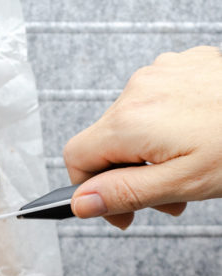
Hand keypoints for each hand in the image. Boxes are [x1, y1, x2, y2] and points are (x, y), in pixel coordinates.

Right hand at [64, 45, 221, 228]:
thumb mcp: (181, 184)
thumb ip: (124, 193)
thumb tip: (79, 204)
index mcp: (130, 122)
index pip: (76, 158)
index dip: (90, 191)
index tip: (119, 211)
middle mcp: (138, 90)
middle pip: (106, 141)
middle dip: (128, 175)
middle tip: (167, 201)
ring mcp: (162, 72)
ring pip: (134, 122)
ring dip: (150, 153)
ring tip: (189, 170)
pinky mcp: (185, 64)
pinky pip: (159, 100)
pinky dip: (169, 126)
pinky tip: (200, 139)